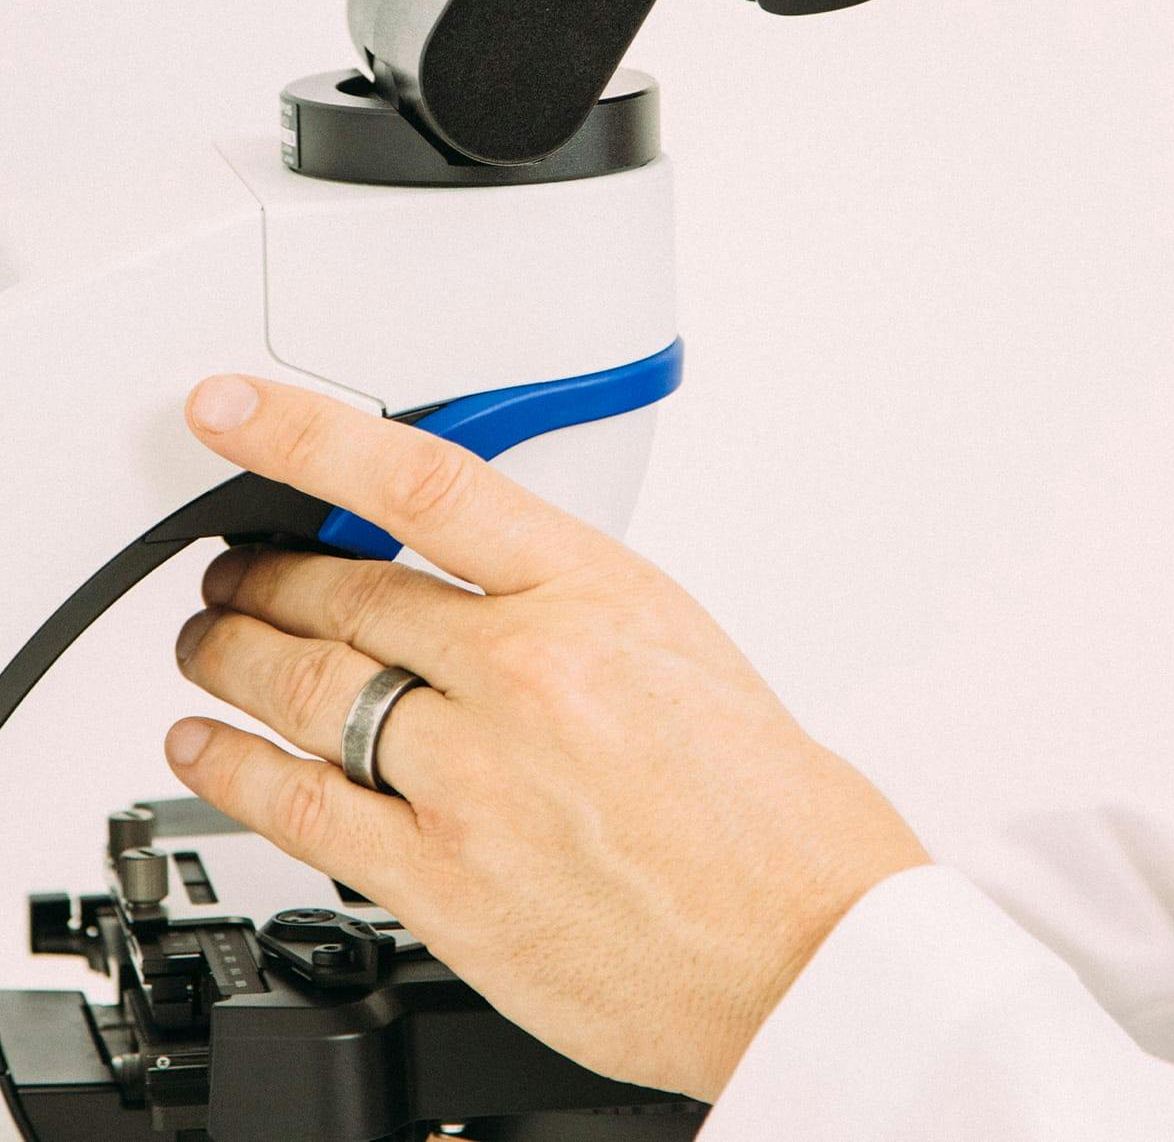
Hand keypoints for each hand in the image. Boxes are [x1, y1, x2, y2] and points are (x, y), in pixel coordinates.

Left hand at [166, 373, 931, 1103]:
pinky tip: (202, 747)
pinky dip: (230, 769)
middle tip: (234, 568)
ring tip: (213, 642)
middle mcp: (525, 675)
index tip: (236, 410)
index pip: (424, 482)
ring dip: (234, 657)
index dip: (308, 436)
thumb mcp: (674, 643)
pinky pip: (298, 808)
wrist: (797, 936)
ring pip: (305, 690)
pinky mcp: (440, 880)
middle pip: (344, 594)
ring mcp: (474, 778)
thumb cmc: (761, 800)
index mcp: (595, 595)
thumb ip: (562, 604)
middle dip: (265, 574)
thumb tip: (461, 588)